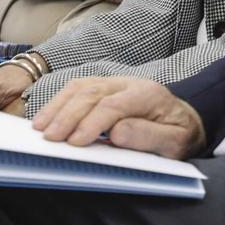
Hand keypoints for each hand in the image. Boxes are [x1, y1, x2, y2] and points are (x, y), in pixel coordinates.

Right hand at [32, 76, 205, 158]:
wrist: (184, 120)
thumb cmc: (178, 134)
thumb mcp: (175, 142)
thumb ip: (149, 137)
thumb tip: (117, 133)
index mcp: (148, 95)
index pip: (114, 106)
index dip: (92, 123)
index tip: (75, 142)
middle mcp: (128, 83)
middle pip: (92, 93)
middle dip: (68, 115)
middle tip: (50, 138)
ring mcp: (114, 83)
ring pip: (80, 87)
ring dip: (58, 106)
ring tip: (40, 128)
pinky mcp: (103, 87)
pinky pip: (77, 88)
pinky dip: (59, 102)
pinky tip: (47, 117)